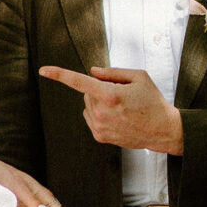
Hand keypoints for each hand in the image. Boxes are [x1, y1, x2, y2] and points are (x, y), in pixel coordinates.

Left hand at [40, 64, 183, 154]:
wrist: (162, 130)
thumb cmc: (153, 101)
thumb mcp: (139, 77)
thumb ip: (112, 72)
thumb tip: (92, 71)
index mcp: (110, 95)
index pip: (79, 81)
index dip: (59, 74)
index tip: (43, 70)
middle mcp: (101, 112)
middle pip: (87, 92)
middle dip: (98, 89)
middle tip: (121, 94)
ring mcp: (99, 127)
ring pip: (88, 105)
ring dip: (99, 102)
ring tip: (122, 108)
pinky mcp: (100, 137)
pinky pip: (91, 118)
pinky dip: (100, 114)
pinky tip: (118, 117)